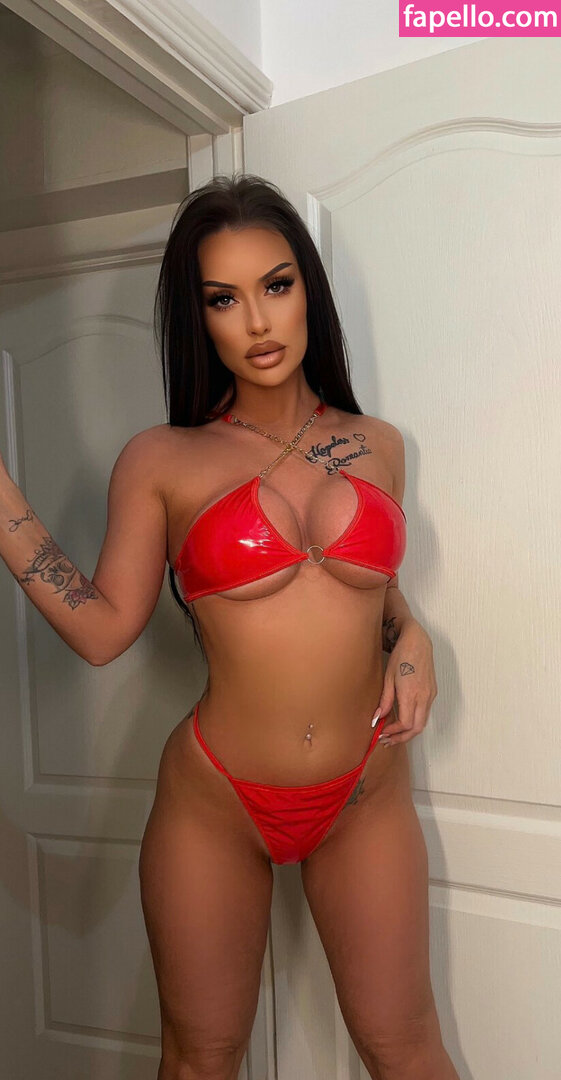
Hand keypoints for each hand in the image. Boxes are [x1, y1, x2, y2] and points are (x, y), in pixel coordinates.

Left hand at [374, 619, 436, 746]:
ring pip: (422, 722)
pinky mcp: (433, 692)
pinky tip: (403, 720)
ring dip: (409, 731)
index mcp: (411, 694)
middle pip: (417, 728)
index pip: (406, 724)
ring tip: (393, 733)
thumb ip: (385, 700)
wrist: (417, 642)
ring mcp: (430, 695)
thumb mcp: (388, 678)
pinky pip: (425, 713)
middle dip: (402, 737)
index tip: (382, 733)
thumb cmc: (401, 656)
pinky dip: (415, 721)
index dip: (393, 732)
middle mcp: (424, 697)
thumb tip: (377, 719)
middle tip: (387, 740)